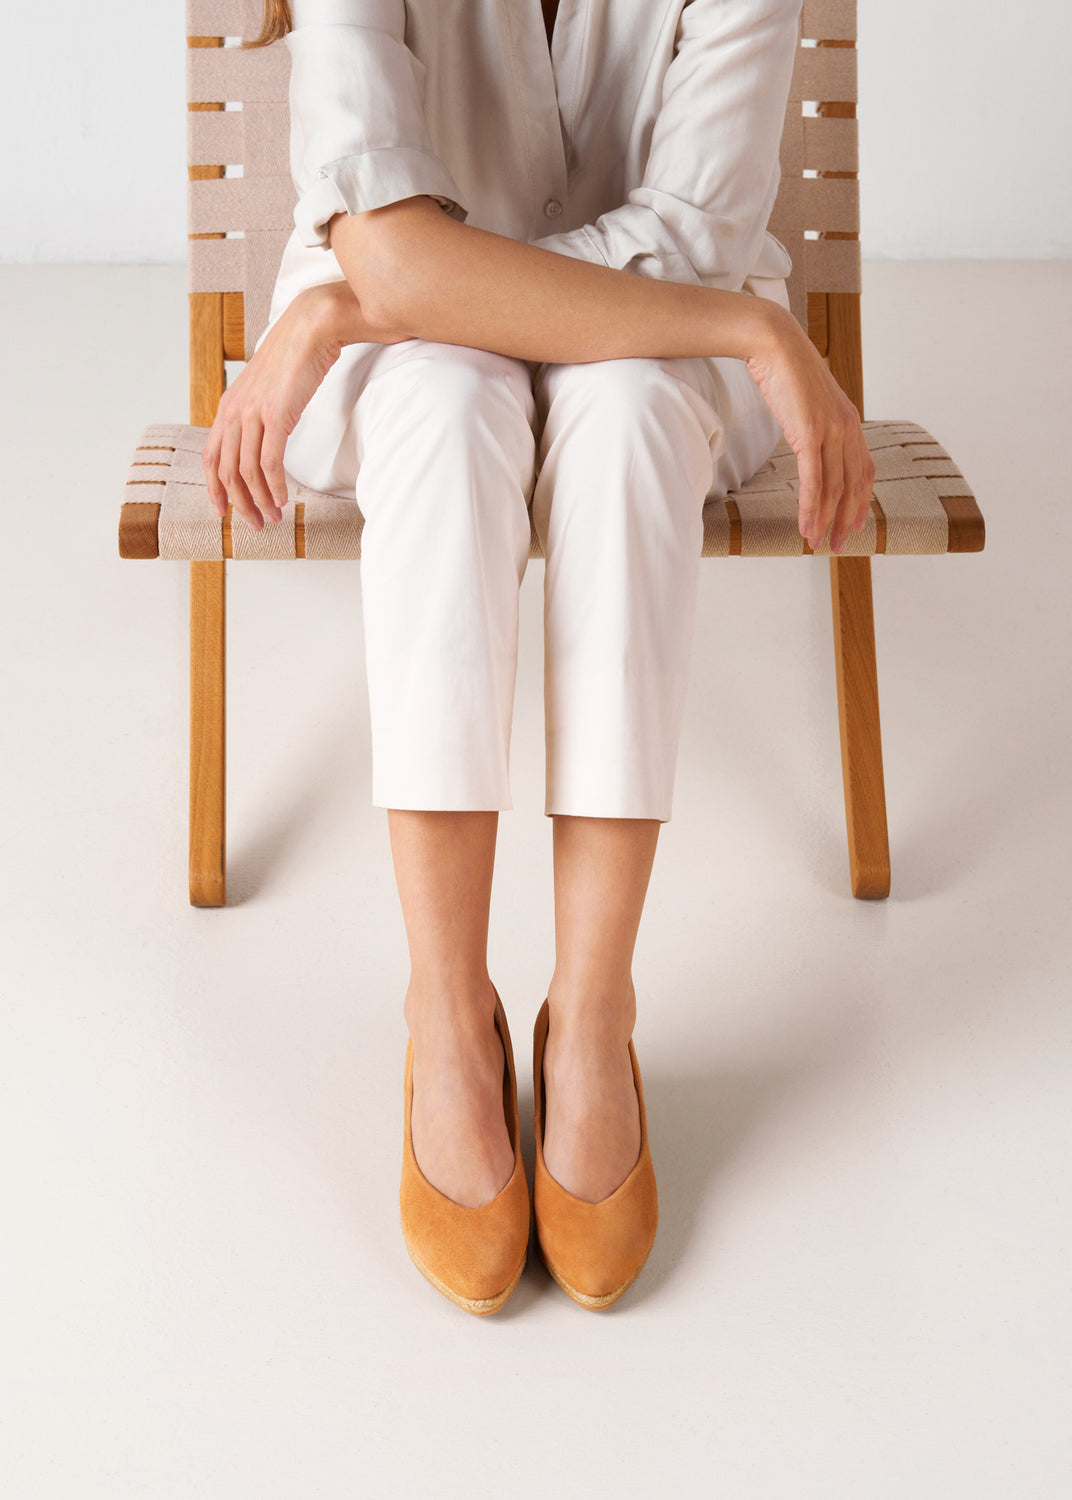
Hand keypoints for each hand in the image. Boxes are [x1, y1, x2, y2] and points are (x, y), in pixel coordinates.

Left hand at [202, 281, 411, 530]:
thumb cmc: (296, 355)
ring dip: (261, 500)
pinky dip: (275, 486)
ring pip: (248, 471)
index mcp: (229, 406)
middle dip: (240, 504)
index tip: (224, 510)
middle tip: (256, 524)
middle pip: (228, 471)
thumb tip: (265, 434)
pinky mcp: (276, 415)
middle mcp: (235, 411)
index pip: (212, 456)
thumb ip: (259, 411)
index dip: (214, 488)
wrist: (312, 327)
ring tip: (274, 517)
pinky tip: (283, 500)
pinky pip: (270, 462)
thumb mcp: (268, 387)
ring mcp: (253, 413)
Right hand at [744, 303, 875, 554]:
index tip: (852, 526)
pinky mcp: (810, 433)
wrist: (775, 344)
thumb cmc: (786, 372)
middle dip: (847, 521)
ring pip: (834, 489)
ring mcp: (831, 430)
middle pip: (854, 487)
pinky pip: (815, 481)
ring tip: (817, 543)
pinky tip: (806, 526)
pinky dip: (811, 508)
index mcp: (851, 422)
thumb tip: (811, 446)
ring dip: (826, 521)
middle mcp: (848, 428)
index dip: (859, 503)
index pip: (863, 472)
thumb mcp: (809, 404)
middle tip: (839, 547)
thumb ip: (817, 426)